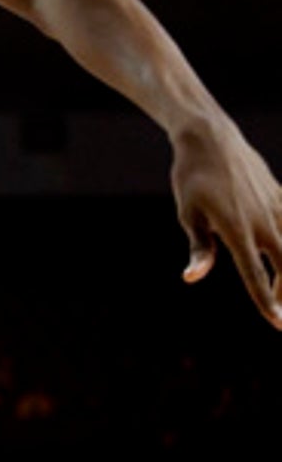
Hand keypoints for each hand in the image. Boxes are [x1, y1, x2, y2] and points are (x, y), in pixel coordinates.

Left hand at [172, 117, 281, 327]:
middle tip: (280, 312)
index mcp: (238, 231)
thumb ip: (199, 250)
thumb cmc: (191, 178)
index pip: (256, 275)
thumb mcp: (189, 215)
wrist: (209, 139)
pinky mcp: (280, 195)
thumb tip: (192, 277)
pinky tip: (278, 249)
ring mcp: (276, 207)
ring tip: (280, 288)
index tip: (277, 323)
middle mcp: (264, 221)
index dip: (266, 302)